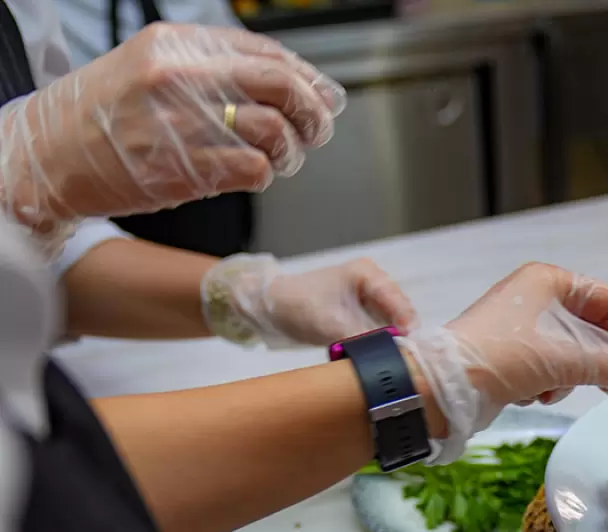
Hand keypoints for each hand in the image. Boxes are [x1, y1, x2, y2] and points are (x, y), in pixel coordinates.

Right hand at [0, 23, 343, 251]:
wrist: (49, 154)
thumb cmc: (107, 115)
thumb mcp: (153, 66)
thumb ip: (218, 68)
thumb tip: (300, 82)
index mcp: (176, 44)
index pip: (266, 52)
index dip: (307, 77)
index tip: (322, 95)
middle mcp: (181, 78)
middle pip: (280, 86)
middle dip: (313, 112)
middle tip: (317, 130)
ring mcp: (182, 124)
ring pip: (275, 132)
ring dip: (291, 151)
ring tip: (282, 158)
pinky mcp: (185, 169)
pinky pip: (254, 170)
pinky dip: (266, 174)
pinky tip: (254, 173)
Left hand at [201, 254, 415, 347]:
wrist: (270, 307)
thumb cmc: (298, 305)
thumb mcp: (332, 324)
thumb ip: (364, 339)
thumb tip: (390, 356)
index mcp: (368, 274)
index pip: (399, 301)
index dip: (406, 325)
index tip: (407, 347)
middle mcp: (373, 283)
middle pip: (400, 313)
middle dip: (400, 334)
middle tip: (400, 357)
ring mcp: (368, 298)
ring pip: (391, 323)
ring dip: (389, 341)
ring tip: (388, 358)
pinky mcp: (361, 313)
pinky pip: (379, 330)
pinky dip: (378, 343)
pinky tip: (376, 354)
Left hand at [401, 263, 607, 461]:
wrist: (445, 386)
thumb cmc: (502, 356)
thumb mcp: (567, 358)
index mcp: (549, 281)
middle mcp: (536, 298)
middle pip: (593, 329)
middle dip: (604, 360)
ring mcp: (522, 327)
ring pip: (572, 353)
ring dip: (573, 376)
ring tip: (558, 389)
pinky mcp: (511, 355)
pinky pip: (549, 368)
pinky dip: (549, 384)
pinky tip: (535, 394)